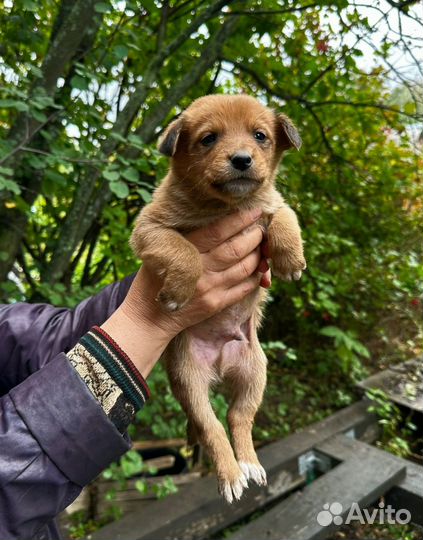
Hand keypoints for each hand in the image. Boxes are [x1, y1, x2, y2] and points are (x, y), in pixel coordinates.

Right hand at [102, 209, 269, 376]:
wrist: (149, 317)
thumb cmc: (154, 278)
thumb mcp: (163, 252)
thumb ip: (187, 238)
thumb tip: (217, 221)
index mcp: (185, 252)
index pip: (218, 231)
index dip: (239, 219)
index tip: (254, 210)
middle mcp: (200, 270)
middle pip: (236, 248)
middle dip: (254, 236)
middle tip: (261, 227)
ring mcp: (210, 289)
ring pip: (244, 267)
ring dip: (258, 254)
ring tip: (262, 245)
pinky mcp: (216, 304)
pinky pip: (244, 288)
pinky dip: (255, 276)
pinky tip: (258, 268)